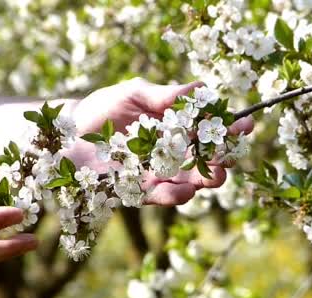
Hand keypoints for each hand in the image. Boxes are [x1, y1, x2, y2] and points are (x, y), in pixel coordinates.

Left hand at [68, 78, 253, 205]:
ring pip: (194, 180)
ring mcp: (160, 172)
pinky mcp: (142, 191)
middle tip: (232, 151)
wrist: (66, 137)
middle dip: (225, 155)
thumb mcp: (134, 94)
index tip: (244, 123)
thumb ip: (165, 96)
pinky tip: (188, 189)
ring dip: (209, 178)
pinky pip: (165, 196)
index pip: (210, 127)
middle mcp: (174, 151)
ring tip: (218, 174)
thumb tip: (201, 88)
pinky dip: (178, 195)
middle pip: (209, 157)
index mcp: (177, 126)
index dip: (229, 126)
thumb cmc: (102, 110)